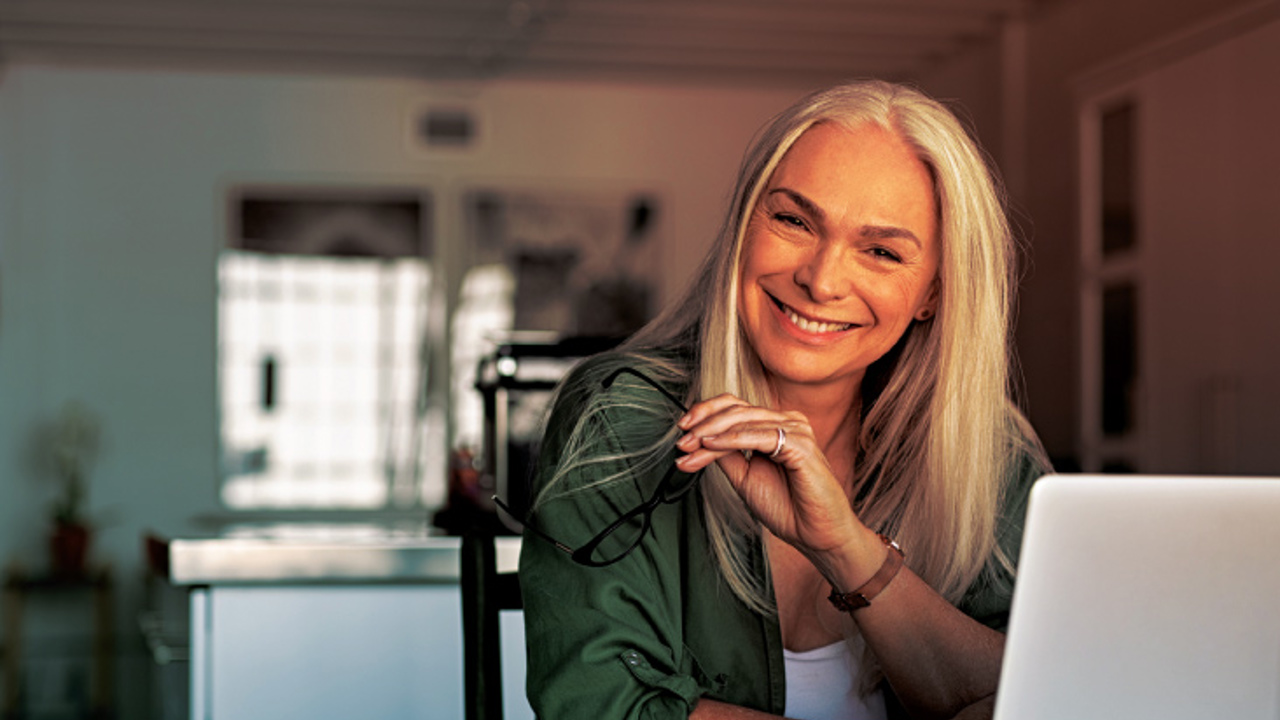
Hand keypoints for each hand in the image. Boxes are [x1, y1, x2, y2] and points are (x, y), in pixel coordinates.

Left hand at [673, 393, 864, 558]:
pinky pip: (758, 436)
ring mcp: (796, 430)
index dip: (705, 413)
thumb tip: (699, 439)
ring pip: (742, 421)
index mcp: (775, 426)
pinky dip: (731, 439)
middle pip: (736, 409)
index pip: (735, 407)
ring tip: (689, 446)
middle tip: (681, 441)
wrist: (815, 534)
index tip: (681, 431)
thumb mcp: (745, 477)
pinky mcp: (800, 444)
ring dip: (709, 433)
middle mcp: (787, 422)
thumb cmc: (787, 507)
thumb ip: (727, 455)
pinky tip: (710, 445)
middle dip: (702, 424)